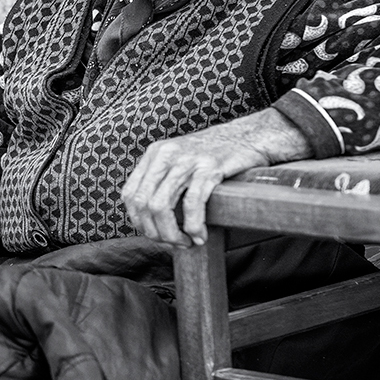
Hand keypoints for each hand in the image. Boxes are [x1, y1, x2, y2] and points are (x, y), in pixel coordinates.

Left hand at [121, 108, 310, 245]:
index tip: (153, 234)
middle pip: (143, 204)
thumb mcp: (179, 160)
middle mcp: (166, 154)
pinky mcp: (210, 167)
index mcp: (155, 153)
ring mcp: (187, 160)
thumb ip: (162, 181)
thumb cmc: (215, 156)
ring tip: (185, 243)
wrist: (249, 136)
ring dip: (171, 233)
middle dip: (154, 232)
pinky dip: (193, 226)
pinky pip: (192, 204)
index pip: (130, 194)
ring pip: (161, 206)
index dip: (138, 221)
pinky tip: (200, 236)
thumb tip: (147, 220)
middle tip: (172, 243)